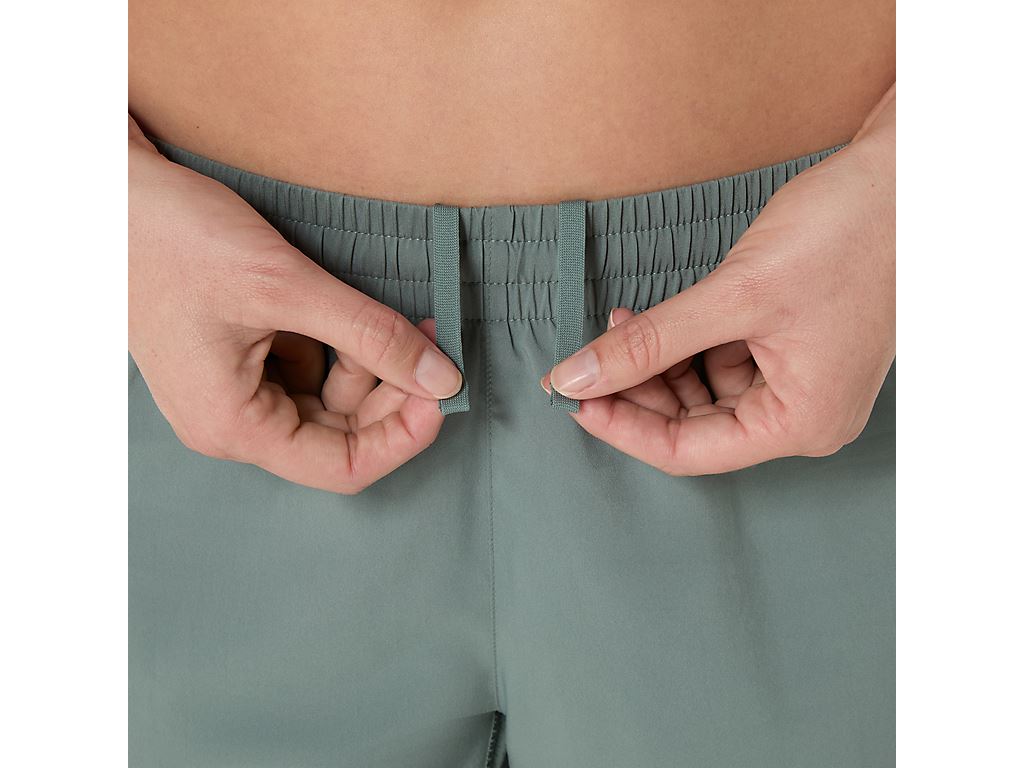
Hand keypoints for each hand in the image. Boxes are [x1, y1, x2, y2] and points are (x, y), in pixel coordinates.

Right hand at [128, 117, 462, 492]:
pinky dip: (341, 346)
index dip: (404, 436)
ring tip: (400, 318)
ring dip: (371, 365)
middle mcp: (233, 421)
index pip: (344, 467)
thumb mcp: (284, 286)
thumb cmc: (176, 240)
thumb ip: (369, 334)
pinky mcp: (238, 357)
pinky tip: (358, 311)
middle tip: (432, 343)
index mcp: (234, 425)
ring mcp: (234, 389)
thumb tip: (441, 379)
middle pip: (340, 435)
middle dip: (393, 394)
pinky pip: (307, 369)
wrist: (107, 191)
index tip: (442, 390)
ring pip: (328, 400)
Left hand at [543, 86, 895, 474]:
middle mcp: (804, 414)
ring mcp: (801, 380)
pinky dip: (684, 342)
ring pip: (704, 392)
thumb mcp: (735, 294)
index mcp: (800, 423)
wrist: (907, 175)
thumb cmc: (847, 234)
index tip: (572, 397)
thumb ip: (650, 341)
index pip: (688, 452)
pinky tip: (652, 315)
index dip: (622, 427)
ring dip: (656, 362)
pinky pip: (724, 360)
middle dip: (636, 390)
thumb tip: (578, 376)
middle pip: (694, 425)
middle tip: (586, 359)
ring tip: (620, 322)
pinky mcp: (794, 346)